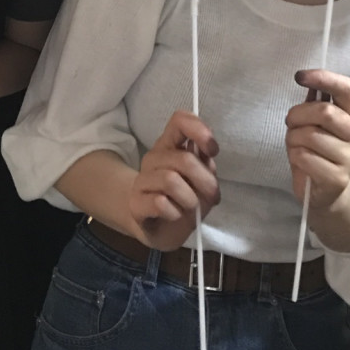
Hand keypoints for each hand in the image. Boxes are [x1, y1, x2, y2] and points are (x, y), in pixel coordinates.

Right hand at [128, 110, 219, 250]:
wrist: (160, 228)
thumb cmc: (184, 199)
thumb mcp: (201, 180)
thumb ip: (205, 162)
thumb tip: (208, 151)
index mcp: (170, 145)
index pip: (179, 120)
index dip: (199, 130)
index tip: (213, 150)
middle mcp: (154, 157)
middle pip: (184, 159)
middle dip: (205, 181)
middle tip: (212, 196)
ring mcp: (142, 179)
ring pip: (171, 181)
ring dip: (190, 199)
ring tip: (191, 207)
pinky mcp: (136, 203)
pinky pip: (159, 203)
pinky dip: (174, 213)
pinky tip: (174, 215)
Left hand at [285, 69, 349, 208]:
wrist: (325, 191)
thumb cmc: (317, 150)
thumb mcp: (314, 122)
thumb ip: (313, 102)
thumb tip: (305, 79)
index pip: (345, 88)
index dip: (323, 78)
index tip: (299, 76)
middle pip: (324, 112)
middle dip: (297, 115)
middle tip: (291, 123)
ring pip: (310, 135)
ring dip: (293, 138)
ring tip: (296, 145)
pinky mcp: (339, 178)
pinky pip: (304, 157)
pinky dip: (294, 156)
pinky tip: (300, 161)